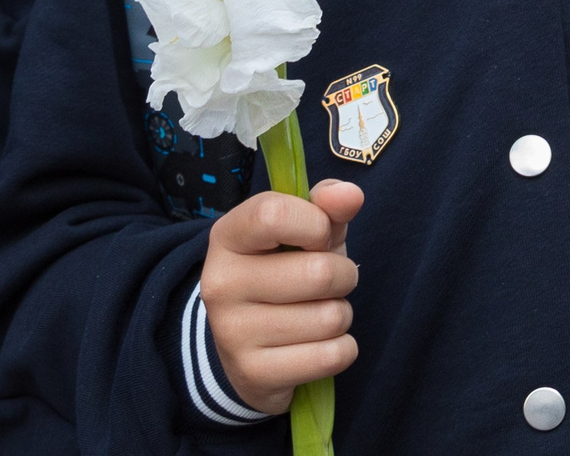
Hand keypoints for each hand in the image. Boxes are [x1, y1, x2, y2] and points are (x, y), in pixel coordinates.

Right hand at [201, 182, 364, 415]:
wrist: (248, 347)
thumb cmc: (284, 273)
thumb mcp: (304, 234)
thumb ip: (327, 207)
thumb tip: (350, 195)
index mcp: (227, 237)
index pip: (274, 214)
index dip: (317, 223)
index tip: (321, 236)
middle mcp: (220, 284)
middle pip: (320, 273)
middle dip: (344, 277)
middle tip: (327, 284)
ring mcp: (232, 333)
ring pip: (331, 318)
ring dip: (340, 315)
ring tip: (316, 314)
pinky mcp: (254, 374)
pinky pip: (332, 356)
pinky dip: (341, 350)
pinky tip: (316, 346)